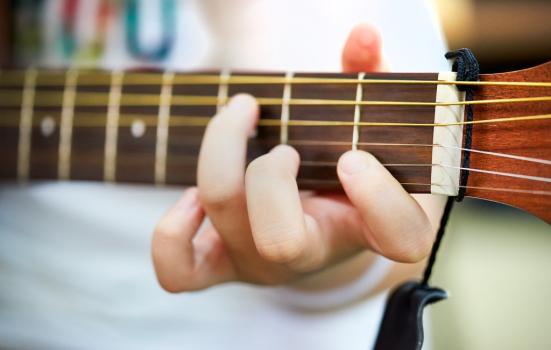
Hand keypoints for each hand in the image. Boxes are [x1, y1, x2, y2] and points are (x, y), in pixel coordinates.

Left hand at [152, 24, 438, 291]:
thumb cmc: (344, 165)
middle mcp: (314, 256)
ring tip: (240, 119)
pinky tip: (191, 194)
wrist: (317, 221)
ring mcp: (263, 265)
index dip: (379, 199)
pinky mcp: (223, 266)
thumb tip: (361, 34)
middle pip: (280, 240)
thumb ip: (371, 78)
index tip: (353, 157)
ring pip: (227, 226)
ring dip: (222, 161)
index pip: (397, 236)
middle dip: (269, 176)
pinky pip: (179, 271)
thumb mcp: (370, 126)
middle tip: (285, 146)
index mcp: (371, 226)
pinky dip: (173, 230)